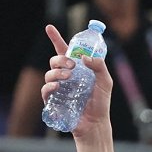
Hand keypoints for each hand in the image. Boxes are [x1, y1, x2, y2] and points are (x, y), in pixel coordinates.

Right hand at [41, 24, 112, 139]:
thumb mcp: (105, 82)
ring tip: (68, 77)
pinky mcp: (54, 101)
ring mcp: (59, 88)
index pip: (64, 51)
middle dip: (60, 59)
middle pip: (55, 60)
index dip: (56, 39)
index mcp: (77, 69)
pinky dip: (49, 86)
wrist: (96, 124)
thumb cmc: (101, 104)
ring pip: (49, 73)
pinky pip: (46, 90)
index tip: (49, 27)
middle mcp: (66, 77)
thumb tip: (84, 58)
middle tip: (72, 65)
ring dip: (57, 72)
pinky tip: (57, 86)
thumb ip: (99, 67)